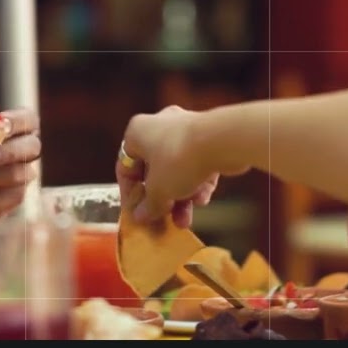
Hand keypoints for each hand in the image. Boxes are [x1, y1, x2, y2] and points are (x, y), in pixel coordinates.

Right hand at [117, 105, 238, 226]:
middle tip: (163, 219)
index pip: (125, 168)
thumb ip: (148, 206)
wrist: (222, 141)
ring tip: (184, 221)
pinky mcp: (208, 138)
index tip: (136, 214)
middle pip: (154, 170)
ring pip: (177, 169)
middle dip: (160, 199)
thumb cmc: (178, 161)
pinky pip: (196, 165)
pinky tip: (202, 200)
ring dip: (180, 197)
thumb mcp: (158, 191)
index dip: (129, 195)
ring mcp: (185, 130)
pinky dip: (197, 183)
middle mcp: (159, 126)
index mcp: (137, 133)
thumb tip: (139, 216)